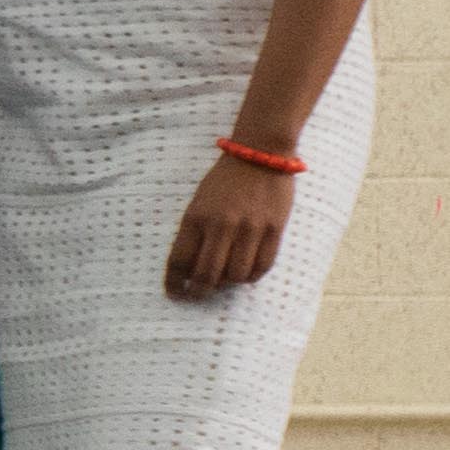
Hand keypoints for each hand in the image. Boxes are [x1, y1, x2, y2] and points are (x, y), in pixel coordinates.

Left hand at [168, 156, 293, 298]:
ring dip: (228, 284)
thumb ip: (195, 232)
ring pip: (236, 275)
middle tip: (198, 295)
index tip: (174, 294)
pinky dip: (252, 277)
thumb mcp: (198, 201)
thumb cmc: (225, 180)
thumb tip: (192, 267)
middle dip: (199, 292)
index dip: (174, 283)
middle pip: (206, 274)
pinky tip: (246, 274)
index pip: (179, 261)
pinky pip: (262, 266)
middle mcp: (221, 225)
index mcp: (196, 218)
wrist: (261, 154)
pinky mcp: (274, 229)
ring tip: (224, 281)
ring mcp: (250, 228)